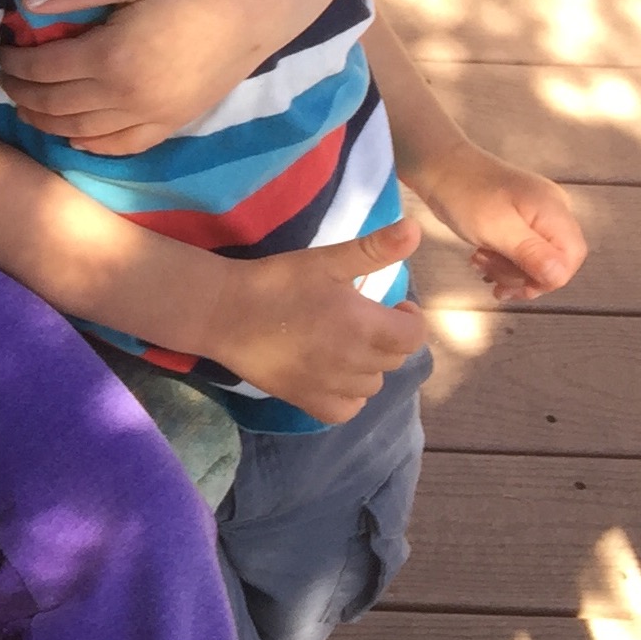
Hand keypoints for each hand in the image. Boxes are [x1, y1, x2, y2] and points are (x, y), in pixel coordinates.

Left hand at [0, 0, 294, 154]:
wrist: (262, 3)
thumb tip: (25, 1)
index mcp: (111, 56)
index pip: (42, 70)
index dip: (13, 64)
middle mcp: (126, 96)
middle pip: (55, 106)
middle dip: (21, 95)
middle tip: (5, 80)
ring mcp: (152, 115)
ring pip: (82, 132)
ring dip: (47, 123)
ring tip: (27, 107)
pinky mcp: (174, 122)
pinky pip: (124, 146)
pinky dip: (92, 146)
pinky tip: (76, 137)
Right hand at [199, 218, 428, 425]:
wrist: (223, 311)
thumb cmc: (277, 281)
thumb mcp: (327, 259)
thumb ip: (375, 248)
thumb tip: (416, 229)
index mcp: (365, 325)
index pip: (414, 335)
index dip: (409, 318)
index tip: (394, 306)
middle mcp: (354, 361)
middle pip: (394, 358)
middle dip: (387, 338)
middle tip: (363, 320)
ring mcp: (331, 385)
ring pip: (373, 385)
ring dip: (369, 366)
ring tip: (348, 346)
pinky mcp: (306, 400)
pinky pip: (347, 410)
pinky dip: (349, 397)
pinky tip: (336, 378)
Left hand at [410, 145, 586, 302]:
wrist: (437, 166)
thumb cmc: (464, 195)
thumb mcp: (496, 228)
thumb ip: (530, 253)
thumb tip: (560, 278)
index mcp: (554, 211)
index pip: (571, 258)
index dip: (546, 280)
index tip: (513, 286)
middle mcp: (553, 211)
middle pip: (554, 261)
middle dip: (520, 276)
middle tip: (485, 270)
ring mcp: (537, 214)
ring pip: (535, 259)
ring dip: (506, 270)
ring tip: (476, 261)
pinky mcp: (519, 218)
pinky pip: (521, 249)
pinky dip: (502, 261)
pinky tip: (480, 260)